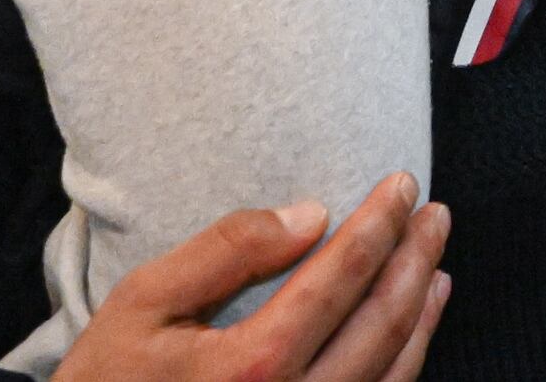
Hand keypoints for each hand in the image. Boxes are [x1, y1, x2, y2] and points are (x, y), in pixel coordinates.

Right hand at [60, 177, 450, 381]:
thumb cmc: (110, 379)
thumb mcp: (146, 301)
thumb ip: (227, 250)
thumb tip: (311, 214)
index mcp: (251, 366)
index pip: (340, 278)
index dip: (379, 224)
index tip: (402, 184)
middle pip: (380, 324)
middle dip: (415, 260)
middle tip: (435, 213)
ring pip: (391, 373)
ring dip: (422, 315)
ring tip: (435, 266)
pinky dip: (405, 365)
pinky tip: (412, 332)